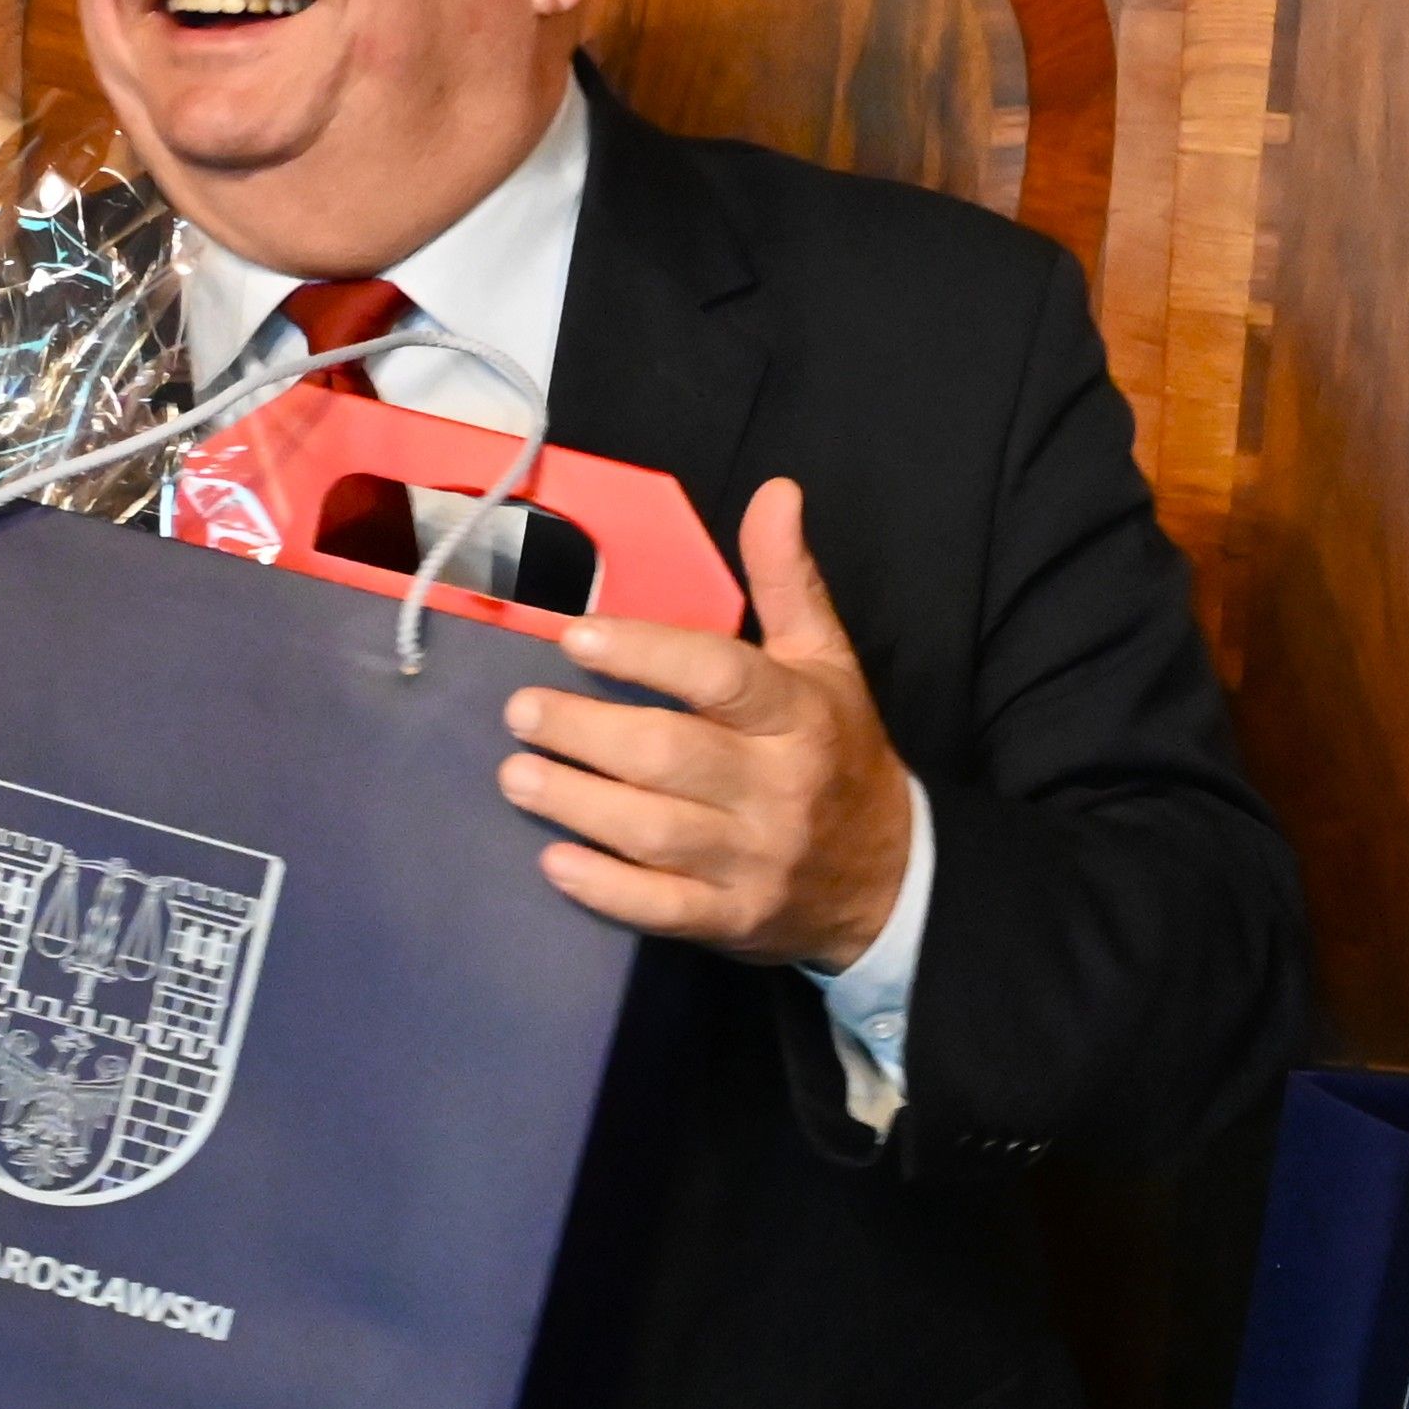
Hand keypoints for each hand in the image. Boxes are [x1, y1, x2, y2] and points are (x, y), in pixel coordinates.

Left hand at [497, 476, 918, 967]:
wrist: (891, 880)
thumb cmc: (840, 754)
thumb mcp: (828, 661)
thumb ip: (788, 580)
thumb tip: (775, 490)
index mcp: (800, 713)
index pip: (719, 675)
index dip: (645, 653)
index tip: (577, 636)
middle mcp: (778, 786)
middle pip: (669, 755)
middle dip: (584, 731)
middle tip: (521, 710)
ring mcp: (754, 860)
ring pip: (654, 832)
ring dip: (575, 803)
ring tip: (516, 774)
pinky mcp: (733, 919)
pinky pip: (660, 907)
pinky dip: (603, 888)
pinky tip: (553, 859)